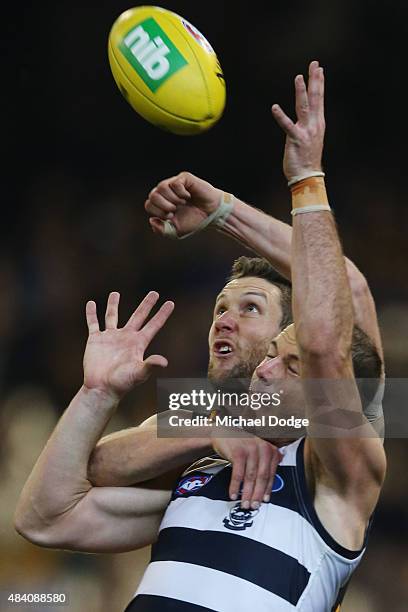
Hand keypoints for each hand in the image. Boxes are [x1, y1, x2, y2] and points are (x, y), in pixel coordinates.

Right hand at [84, 292, 173, 399]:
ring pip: (112, 316)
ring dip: (113, 305)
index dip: (162, 314)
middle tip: (154, 292)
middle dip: (146, 304)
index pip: (154, 325)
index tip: (171, 303)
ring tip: (115, 293)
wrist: (102, 389)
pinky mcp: (95, 340)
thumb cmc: (122, 383)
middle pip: (138, 316)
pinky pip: (93, 324)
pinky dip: (91, 314)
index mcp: (138, 343)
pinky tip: (90, 303)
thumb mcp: (138, 373)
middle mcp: (126, 338)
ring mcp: (110, 338)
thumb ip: (150, 365)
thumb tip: (164, 362)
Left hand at [144, 172, 221, 237]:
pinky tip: (188, 196)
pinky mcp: (184, 178)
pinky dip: (181, 193)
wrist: (211, 214)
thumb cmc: (193, 220)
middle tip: (175, 210)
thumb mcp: (176, 230)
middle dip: (164, 206)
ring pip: (161, 187)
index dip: (158, 213)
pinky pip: (175, 183)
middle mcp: (165, 192)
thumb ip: (162, 230)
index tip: (171, 217)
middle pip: (152, 195)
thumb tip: (152, 220)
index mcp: (161, 203)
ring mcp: (174, 183)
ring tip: (182, 203)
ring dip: (172, 199)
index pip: (149, 204)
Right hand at [212, 432, 281, 508]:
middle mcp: (262, 448)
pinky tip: (233, 494)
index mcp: (270, 450)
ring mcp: (250, 449)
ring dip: (247, 493)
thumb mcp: (257, 451)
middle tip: (254, 506)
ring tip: (244, 503)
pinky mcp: (238, 452)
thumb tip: (270, 487)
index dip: (268, 489)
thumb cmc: (242, 445)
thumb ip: (266, 464)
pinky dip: (235, 486)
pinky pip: (238, 474)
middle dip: (257, 494)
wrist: (224, 432)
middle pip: (261, 476)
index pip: (271, 474)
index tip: (264, 501)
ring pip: (250, 477)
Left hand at [272, 60, 324, 181]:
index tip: (319, 69)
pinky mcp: (295, 139)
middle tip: (314, 64)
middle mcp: (314, 125)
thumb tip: (303, 117)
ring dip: (301, 92)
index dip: (319, 83)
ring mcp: (306, 132)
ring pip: (303, 107)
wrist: (307, 176)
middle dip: (314, 80)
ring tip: (298, 78)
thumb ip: (306, 126)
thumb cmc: (306, 159)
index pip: (319, 99)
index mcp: (318, 123)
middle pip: (315, 98)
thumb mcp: (309, 138)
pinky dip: (280, 116)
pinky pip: (287, 125)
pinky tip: (274, 107)